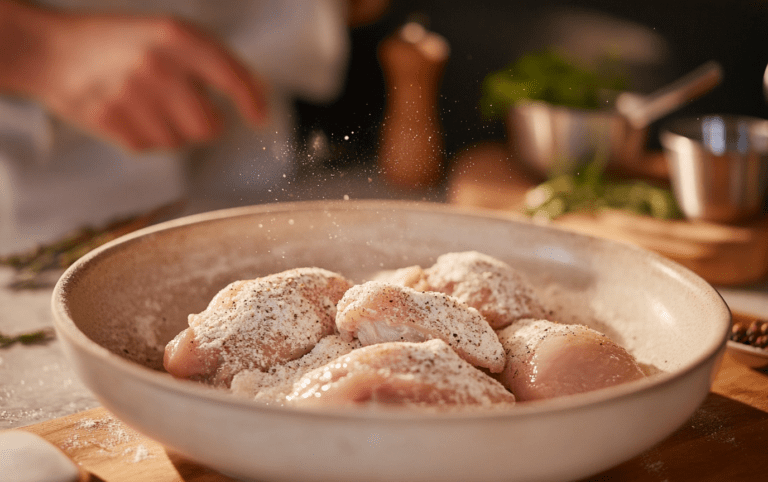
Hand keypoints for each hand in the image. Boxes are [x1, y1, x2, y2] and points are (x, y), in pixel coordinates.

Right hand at [1, 2, 268, 151]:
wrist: (52, 52)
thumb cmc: (120, 44)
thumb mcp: (167, 34)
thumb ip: (212, 60)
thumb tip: (256, 93)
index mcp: (176, 36)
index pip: (231, 77)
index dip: (252, 102)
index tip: (259, 117)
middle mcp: (157, 65)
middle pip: (210, 126)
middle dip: (206, 124)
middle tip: (185, 108)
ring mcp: (133, 95)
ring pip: (183, 141)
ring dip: (175, 131)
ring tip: (149, 106)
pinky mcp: (113, 122)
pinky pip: (154, 147)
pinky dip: (148, 136)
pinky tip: (130, 113)